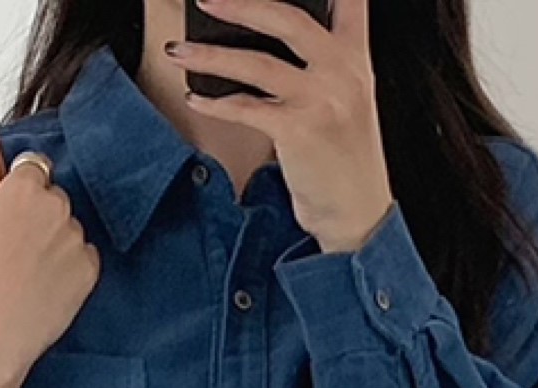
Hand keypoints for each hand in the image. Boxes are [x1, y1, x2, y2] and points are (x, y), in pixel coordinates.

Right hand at [0, 153, 101, 387]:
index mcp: (22, 189)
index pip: (34, 169)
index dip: (24, 190)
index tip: (17, 208)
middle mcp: (55, 206)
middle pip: (55, 199)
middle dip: (42, 216)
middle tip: (21, 247)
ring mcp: (76, 239)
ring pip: (71, 230)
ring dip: (58, 243)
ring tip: (33, 273)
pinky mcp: (89, 271)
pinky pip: (85, 259)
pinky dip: (72, 269)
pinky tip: (48, 287)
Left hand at [166, 0, 395, 253]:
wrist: (357, 215)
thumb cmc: (344, 163)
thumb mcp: (347, 103)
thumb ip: (322, 67)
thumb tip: (266, 42)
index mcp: (356, 59)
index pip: (349, 1)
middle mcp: (342, 72)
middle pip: (287, 18)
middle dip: (241, 5)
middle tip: (206, 0)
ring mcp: (321, 100)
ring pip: (257, 63)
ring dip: (210, 57)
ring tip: (179, 52)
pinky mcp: (298, 130)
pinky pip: (246, 108)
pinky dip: (215, 104)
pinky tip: (194, 99)